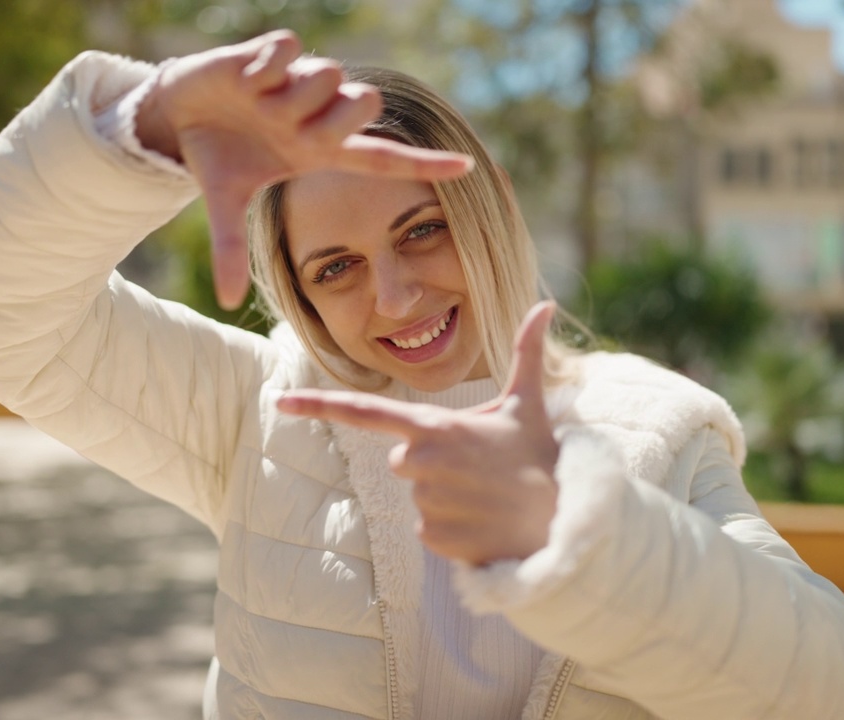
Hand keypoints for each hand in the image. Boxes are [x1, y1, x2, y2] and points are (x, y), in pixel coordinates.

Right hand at [135, 30, 474, 308]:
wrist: (177, 114)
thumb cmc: (216, 157)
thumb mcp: (225, 203)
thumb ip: (231, 251)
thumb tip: (226, 302)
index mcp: (319, 150)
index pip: (385, 159)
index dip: (425, 164)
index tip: (468, 168)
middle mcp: (319, 114)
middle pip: (365, 103)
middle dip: (335, 117)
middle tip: (288, 126)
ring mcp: (298, 82)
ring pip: (328, 75)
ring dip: (290, 94)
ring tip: (257, 104)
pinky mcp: (271, 53)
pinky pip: (289, 49)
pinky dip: (266, 66)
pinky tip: (247, 79)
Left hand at [278, 302, 559, 564]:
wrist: (563, 519)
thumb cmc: (539, 457)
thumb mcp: (529, 403)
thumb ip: (527, 351)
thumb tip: (545, 302)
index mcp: (434, 426)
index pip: (364, 411)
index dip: (318, 405)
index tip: (280, 401)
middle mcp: (422, 462)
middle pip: (401, 459)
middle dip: (432, 464)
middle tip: (477, 469)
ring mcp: (426, 503)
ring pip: (417, 496)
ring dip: (445, 497)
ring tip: (484, 496)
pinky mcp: (434, 537)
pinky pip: (427, 530)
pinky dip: (451, 529)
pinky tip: (481, 522)